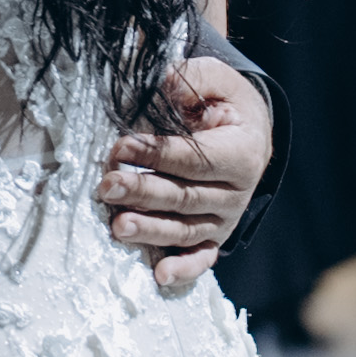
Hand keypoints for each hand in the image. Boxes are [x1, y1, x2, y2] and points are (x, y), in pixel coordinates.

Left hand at [100, 52, 270, 294]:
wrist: (248, 133)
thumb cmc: (223, 103)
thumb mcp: (216, 80)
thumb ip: (192, 80)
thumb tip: (162, 85)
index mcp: (242, 153)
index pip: (196, 159)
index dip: (158, 154)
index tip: (120, 147)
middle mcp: (238, 193)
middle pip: (186, 198)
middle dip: (144, 192)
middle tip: (107, 185)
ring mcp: (225, 220)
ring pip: (186, 230)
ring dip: (150, 230)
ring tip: (117, 226)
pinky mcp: (214, 237)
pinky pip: (201, 259)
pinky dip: (182, 270)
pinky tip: (159, 276)